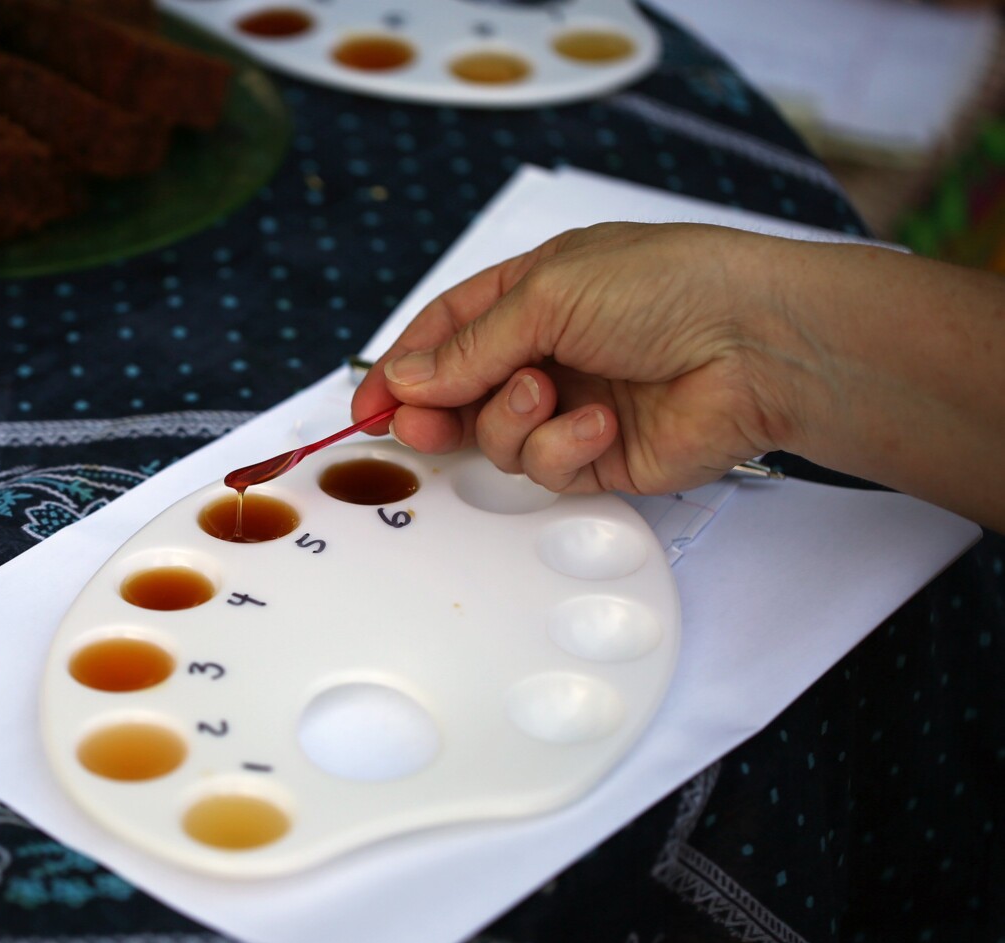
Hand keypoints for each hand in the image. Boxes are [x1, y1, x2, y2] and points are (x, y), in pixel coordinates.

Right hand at [352, 222, 803, 495]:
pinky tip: (601, 423)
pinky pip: (548, 467)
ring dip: (512, 419)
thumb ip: (470, 345)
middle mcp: (549, 350)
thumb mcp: (548, 293)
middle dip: (437, 410)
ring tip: (547, 393)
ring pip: (498, 437)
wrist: (761, 345)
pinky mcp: (601, 457)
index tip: (369, 401)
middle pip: (460, 394)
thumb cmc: (670, 287)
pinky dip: (564, 447)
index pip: (446, 333)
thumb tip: (408, 377)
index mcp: (534, 293)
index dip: (404, 366)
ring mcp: (573, 405)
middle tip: (419, 422)